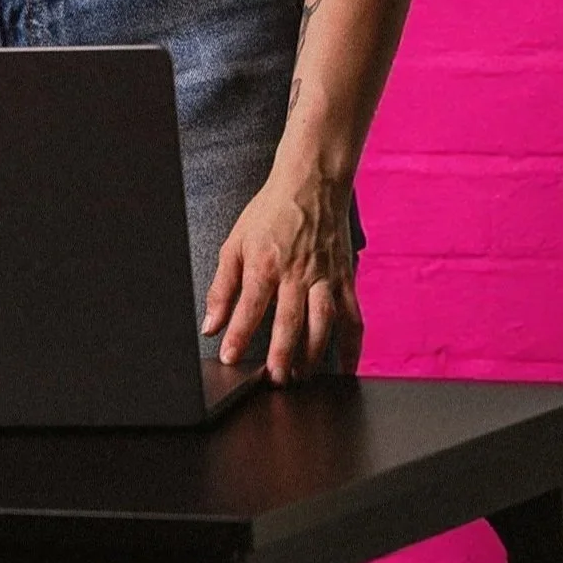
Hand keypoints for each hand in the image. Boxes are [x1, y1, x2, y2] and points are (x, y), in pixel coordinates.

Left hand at [201, 166, 362, 384]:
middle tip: (274, 379)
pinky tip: (345, 368)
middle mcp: (297, 273)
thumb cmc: (271, 212)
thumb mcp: (235, 243)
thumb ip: (222, 286)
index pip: (250, 305)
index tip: (229, 357)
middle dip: (281, 353)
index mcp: (265, 263)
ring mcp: (325, 277)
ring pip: (323, 322)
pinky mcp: (345, 279)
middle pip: (290, 320)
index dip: (237, 334)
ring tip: (301, 376)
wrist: (311, 183)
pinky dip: (352, 346)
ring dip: (313, 354)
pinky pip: (353, 317)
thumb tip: (209, 323)